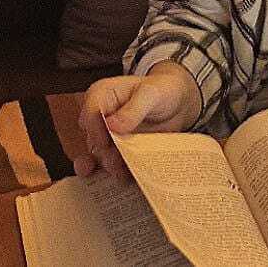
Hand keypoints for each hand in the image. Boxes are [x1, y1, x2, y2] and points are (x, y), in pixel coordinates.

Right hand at [74, 63, 201, 177]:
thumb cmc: (163, 91)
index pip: (89, 114)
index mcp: (102, 94)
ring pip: (98, 156)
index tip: (107, 143)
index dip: (95, 130)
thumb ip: (133, 108)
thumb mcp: (152, 94)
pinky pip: (108, 166)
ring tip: (122, 171)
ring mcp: (105, 136)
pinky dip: (114, 174)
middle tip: (117, 161)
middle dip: (104, 152)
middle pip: (92, 139)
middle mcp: (99, 116)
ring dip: (109, 165)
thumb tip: (112, 125)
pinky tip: (123, 177)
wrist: (177, 104)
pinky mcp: (114, 151)